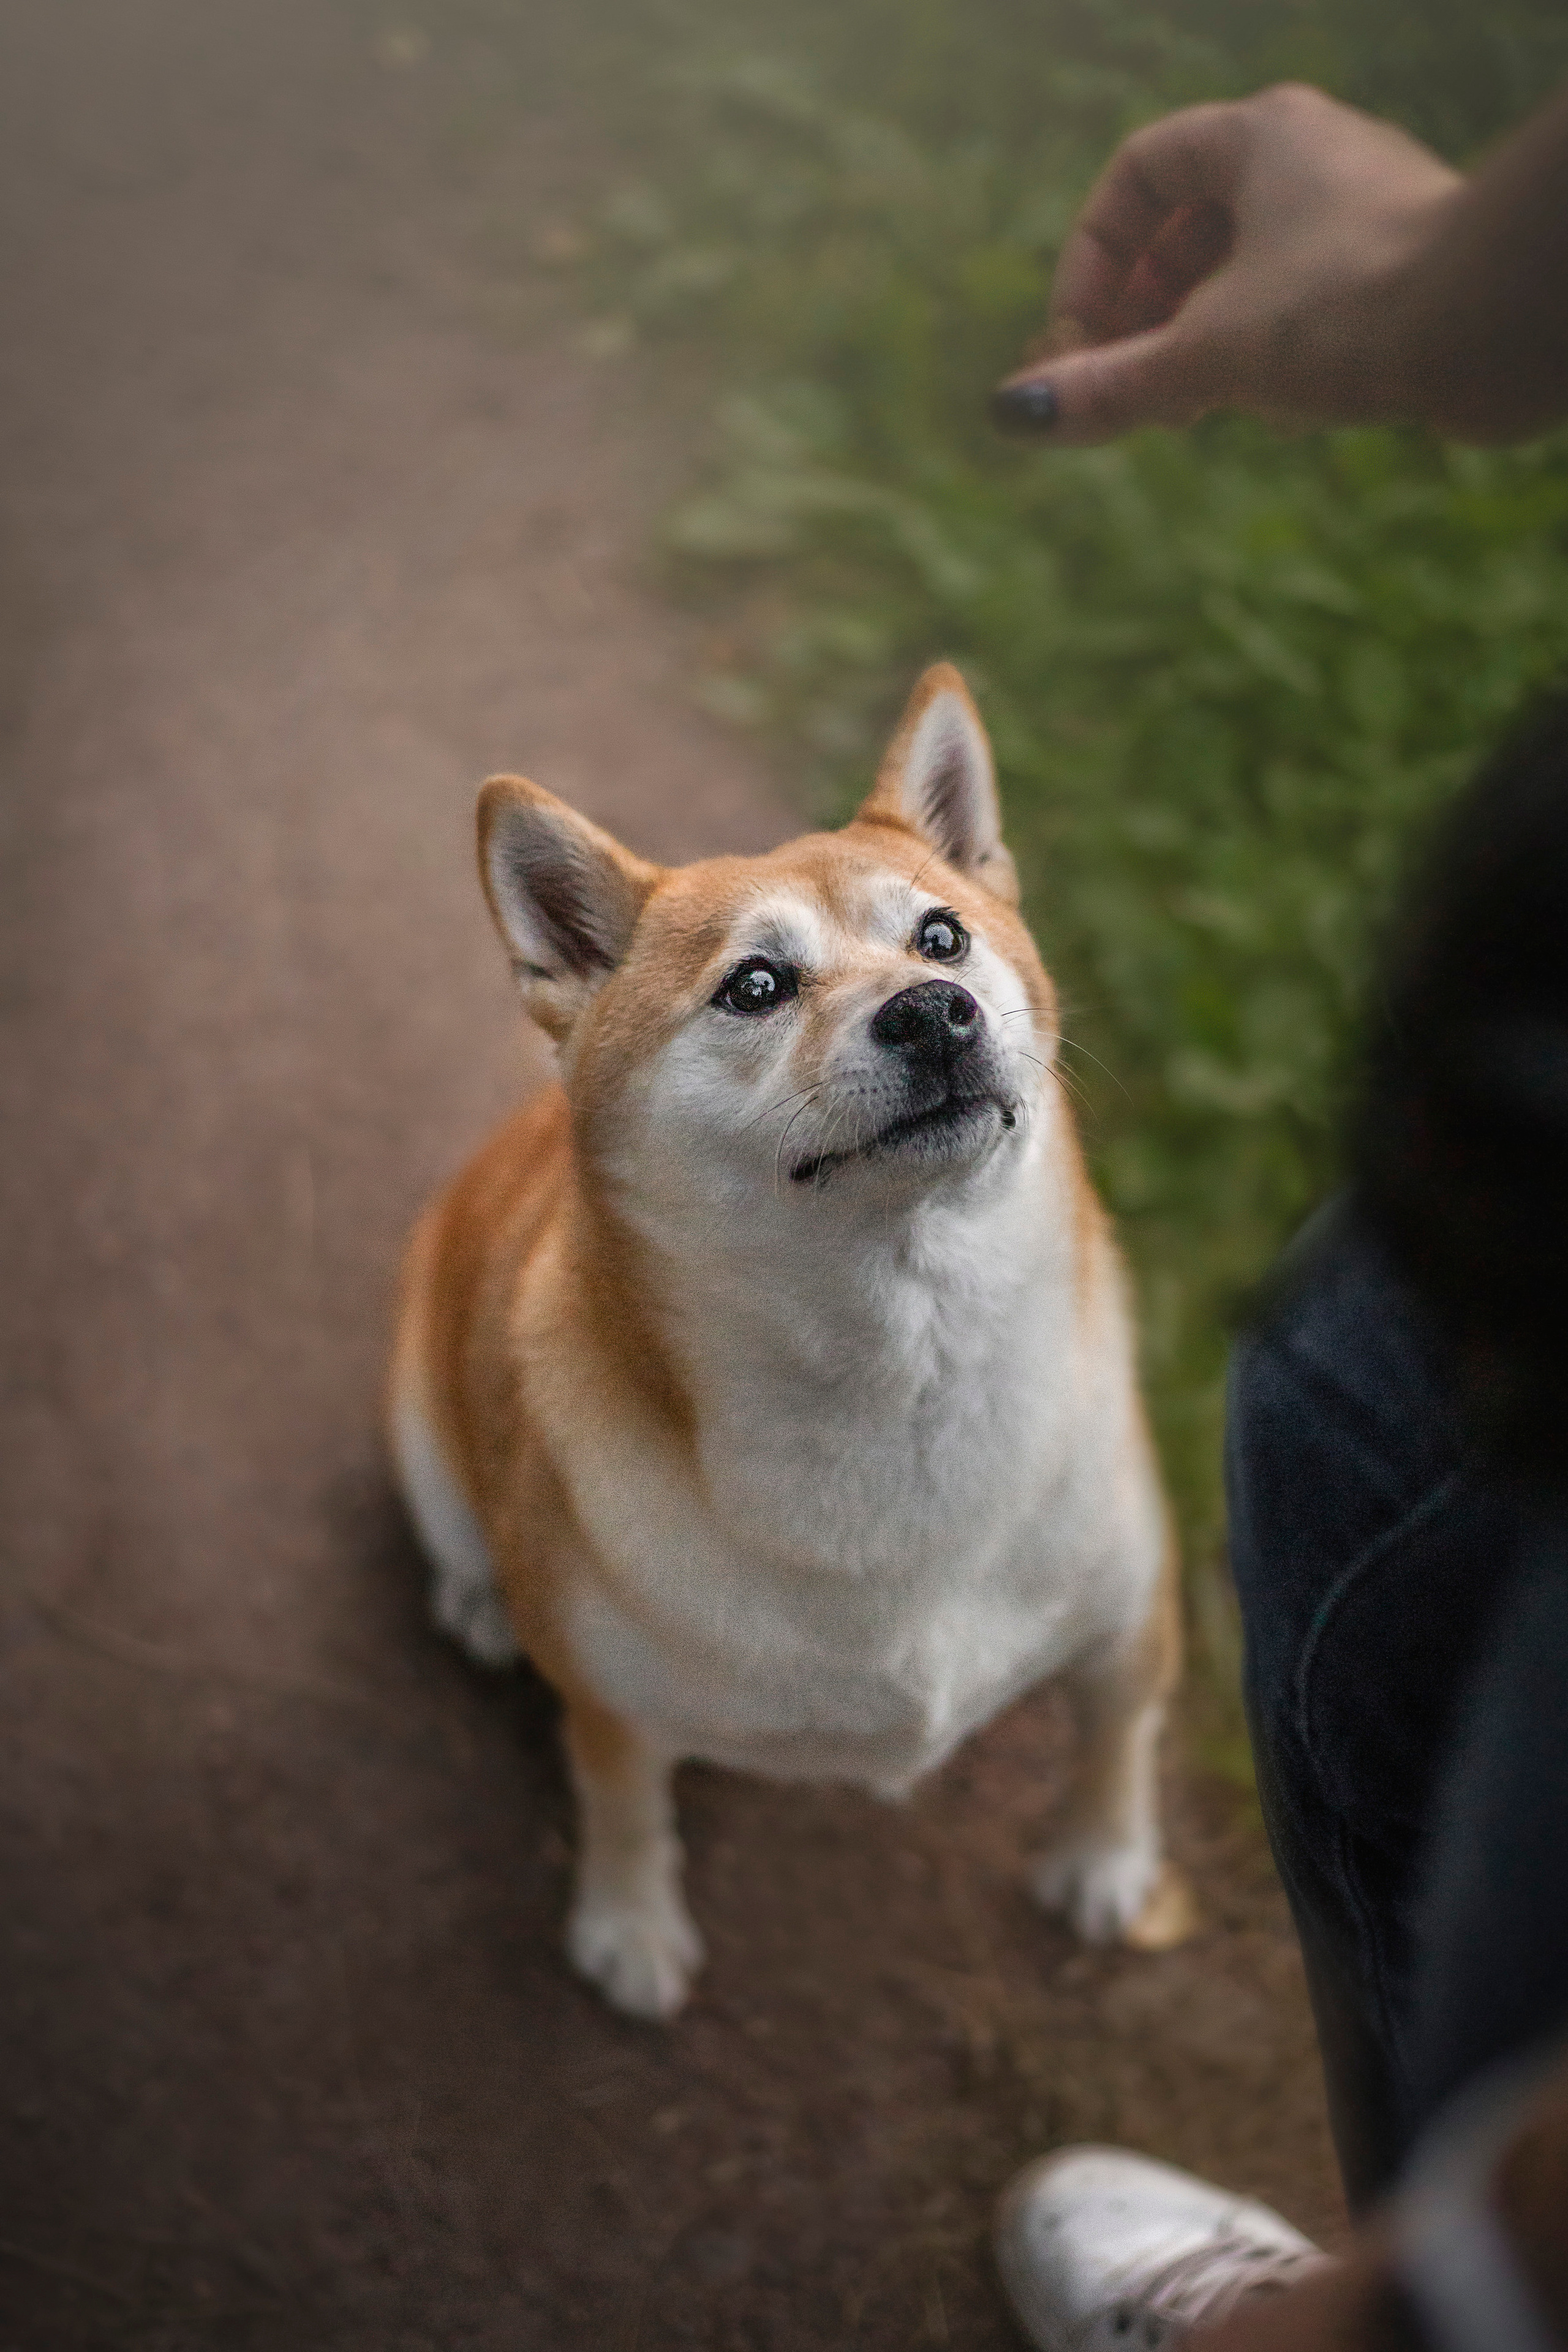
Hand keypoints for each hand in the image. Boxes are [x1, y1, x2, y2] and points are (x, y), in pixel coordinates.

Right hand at [994, 83, 1462, 444]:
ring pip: (1246, 272)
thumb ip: (1110, 384)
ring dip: (1200, 343)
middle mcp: (1312, 156)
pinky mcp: (1395, 269)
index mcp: (1259, 137)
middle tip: (1124, 387)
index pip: (1137, 176)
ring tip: (1190, 409)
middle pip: (1189, 230)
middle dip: (1142, 316)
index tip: (1080, 338)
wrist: (1496, 327)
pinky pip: (1302, 302)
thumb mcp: (1207, 353)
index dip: (1092, 260)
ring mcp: (1358, 212)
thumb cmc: (1352, 309)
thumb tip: (1014, 416)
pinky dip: (1266, 353)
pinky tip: (1275, 412)